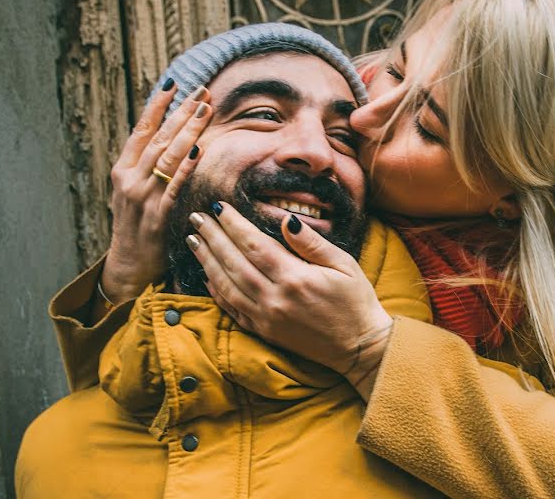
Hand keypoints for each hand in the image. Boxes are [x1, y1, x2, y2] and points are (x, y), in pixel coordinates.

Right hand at [100, 82, 213, 304]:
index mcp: (123, 169)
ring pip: (167, 157)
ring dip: (187, 131)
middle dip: (181, 112)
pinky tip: (198, 150)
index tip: (173, 83)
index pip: (141, 129)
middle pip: (158, 138)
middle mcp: (129, 179)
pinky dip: (185, 168)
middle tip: (201, 91)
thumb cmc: (137, 223)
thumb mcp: (135, 188)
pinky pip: (174, 187)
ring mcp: (142, 197)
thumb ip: (147, 164)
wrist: (128, 263)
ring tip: (205, 109)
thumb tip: (169, 134)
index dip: (157, 105)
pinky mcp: (157, 216)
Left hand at [186, 202, 392, 384]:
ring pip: (227, 285)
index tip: (219, 207)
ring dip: (207, 262)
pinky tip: (206, 276)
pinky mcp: (264, 331)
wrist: (360, 347)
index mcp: (295, 278)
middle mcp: (275, 298)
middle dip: (213, 237)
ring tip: (194, 241)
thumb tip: (286, 220)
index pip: (255, 245)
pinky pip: (232, 309)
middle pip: (234, 262)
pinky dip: (216, 292)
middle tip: (196, 218)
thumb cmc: (356, 301)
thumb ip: (312, 243)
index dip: (234, 225)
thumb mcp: (344, 264)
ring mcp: (266, 318)